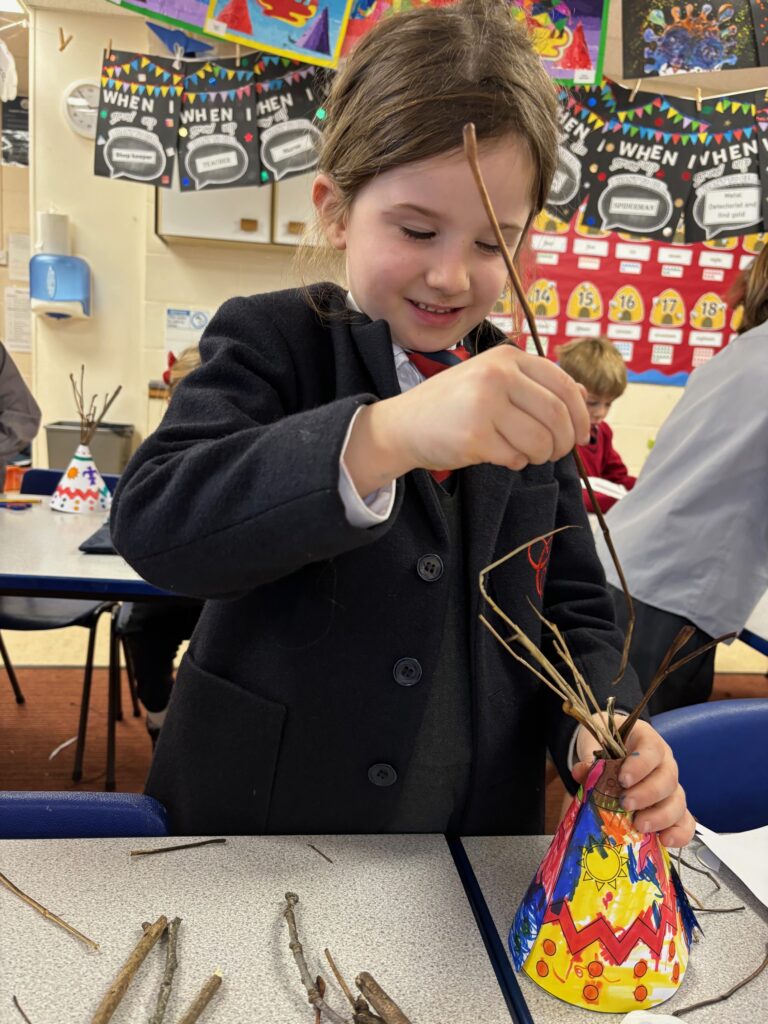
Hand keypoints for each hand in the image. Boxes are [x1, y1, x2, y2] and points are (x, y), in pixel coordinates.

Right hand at [344, 344, 589, 496]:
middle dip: (564, 441)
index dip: (580, 414)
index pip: (564, 385)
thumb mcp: (493, 380)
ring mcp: (485, 405)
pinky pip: (515, 457)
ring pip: (540, 440)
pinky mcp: (474, 436)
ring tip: (528, 454)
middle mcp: (497, 375)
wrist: (403, 424)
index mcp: (506, 357)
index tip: (582, 434)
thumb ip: (535, 384)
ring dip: (541, 455)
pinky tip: (501, 455)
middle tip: (557, 453)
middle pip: (557, 415)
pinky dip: (516, 462)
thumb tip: (585, 394)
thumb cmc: (454, 405)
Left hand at [572, 714, 695, 847]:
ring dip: (661, 816)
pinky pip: (685, 821)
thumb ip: (590, 760)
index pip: (651, 750)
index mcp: (647, 742)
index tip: (623, 780)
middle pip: (667, 779)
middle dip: (647, 794)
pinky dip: (679, 833)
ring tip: (640, 826)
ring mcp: (671, 787)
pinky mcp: (672, 809)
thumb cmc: (606, 746)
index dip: (640, 765)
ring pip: (678, 801)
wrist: (610, 751)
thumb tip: (581, 772)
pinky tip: (665, 840)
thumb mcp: (595, 745)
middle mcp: (665, 764)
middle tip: (626, 804)